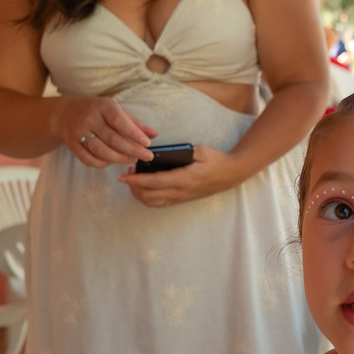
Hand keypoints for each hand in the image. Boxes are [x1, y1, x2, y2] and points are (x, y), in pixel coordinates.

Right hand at [52, 96, 156, 167]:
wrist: (65, 112)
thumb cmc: (97, 111)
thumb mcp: (116, 110)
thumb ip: (135, 123)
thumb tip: (155, 135)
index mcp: (103, 106)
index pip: (119, 121)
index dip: (134, 134)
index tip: (148, 144)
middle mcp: (89, 118)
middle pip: (113, 139)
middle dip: (132, 150)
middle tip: (146, 156)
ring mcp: (79, 132)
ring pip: (101, 151)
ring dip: (119, 159)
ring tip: (132, 159)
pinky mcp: (72, 144)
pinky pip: (88, 159)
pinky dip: (102, 163)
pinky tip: (112, 162)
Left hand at [117, 144, 245, 207]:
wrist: (231, 174)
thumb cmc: (216, 160)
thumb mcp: (199, 150)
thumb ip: (180, 152)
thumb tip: (159, 154)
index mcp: (184, 179)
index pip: (153, 182)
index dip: (135, 180)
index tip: (122, 176)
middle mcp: (181, 192)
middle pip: (148, 195)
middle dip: (133, 186)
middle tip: (128, 173)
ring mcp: (181, 198)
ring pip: (152, 202)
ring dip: (139, 194)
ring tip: (135, 181)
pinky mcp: (182, 200)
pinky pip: (160, 203)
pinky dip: (148, 197)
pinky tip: (145, 188)